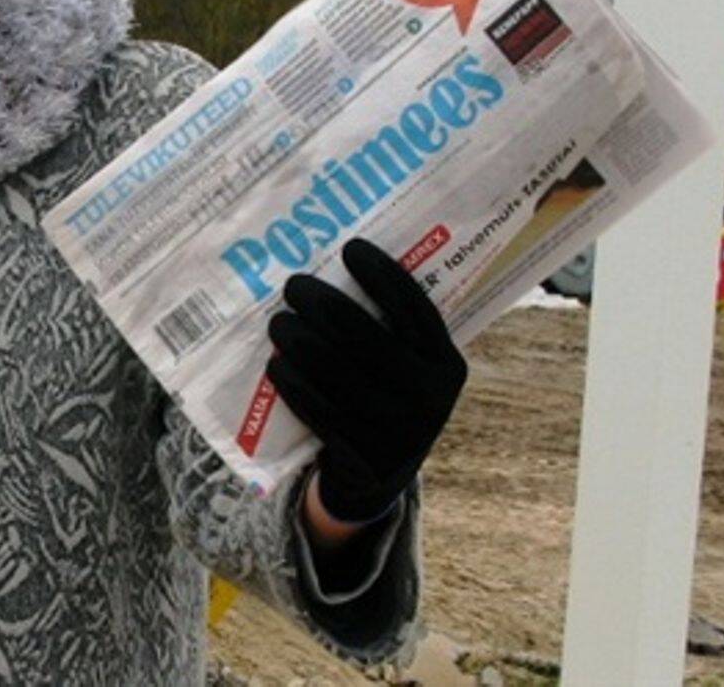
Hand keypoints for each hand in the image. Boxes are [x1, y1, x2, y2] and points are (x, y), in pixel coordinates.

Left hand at [266, 238, 467, 524]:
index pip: (415, 309)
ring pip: (335, 372)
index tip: (351, 247)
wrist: (384, 477)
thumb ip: (397, 333)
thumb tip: (341, 268)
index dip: (382, 275)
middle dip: (323, 304)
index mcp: (447, 366)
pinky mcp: (360, 453)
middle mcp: (429, 397)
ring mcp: (395, 429)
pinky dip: (293, 383)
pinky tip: (276, 364)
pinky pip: (318, 409)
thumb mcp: (414, 369)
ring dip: (299, 341)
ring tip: (277, 322)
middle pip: (366, 337)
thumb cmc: (392, 398)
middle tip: (294, 285)